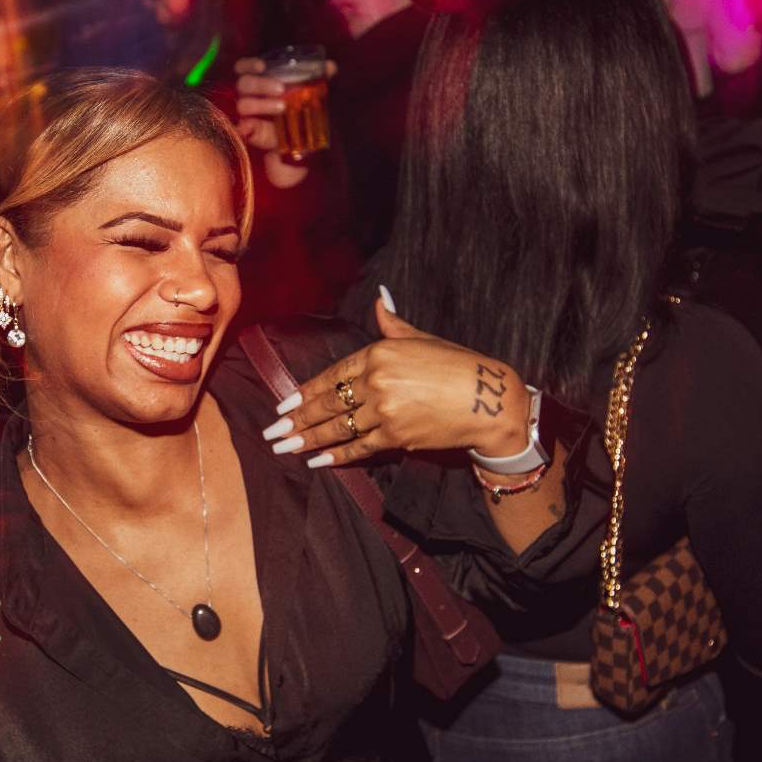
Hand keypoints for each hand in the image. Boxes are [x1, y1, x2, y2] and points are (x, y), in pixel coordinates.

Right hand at [233, 56, 332, 190]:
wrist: (304, 140)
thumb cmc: (302, 109)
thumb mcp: (310, 93)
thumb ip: (318, 78)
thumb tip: (330, 66)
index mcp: (261, 82)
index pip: (243, 68)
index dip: (248, 65)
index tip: (262, 66)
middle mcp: (250, 96)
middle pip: (243, 84)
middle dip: (261, 84)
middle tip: (281, 89)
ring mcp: (248, 115)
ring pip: (243, 104)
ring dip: (261, 104)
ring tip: (282, 107)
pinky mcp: (251, 134)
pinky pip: (242, 129)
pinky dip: (244, 126)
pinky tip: (248, 127)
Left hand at [262, 297, 529, 466]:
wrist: (490, 400)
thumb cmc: (458, 365)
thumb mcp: (422, 338)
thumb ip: (392, 324)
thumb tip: (378, 300)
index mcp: (379, 352)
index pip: (331, 376)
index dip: (304, 393)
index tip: (283, 405)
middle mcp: (377, 381)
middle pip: (327, 405)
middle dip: (295, 421)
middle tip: (271, 433)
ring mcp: (385, 410)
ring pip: (338, 428)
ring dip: (307, 441)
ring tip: (284, 449)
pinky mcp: (397, 436)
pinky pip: (359, 447)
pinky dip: (336, 456)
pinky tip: (315, 461)